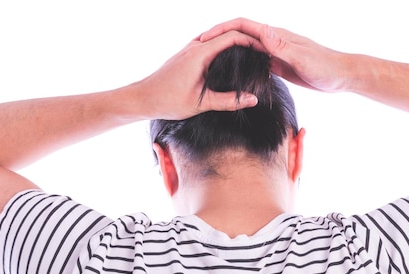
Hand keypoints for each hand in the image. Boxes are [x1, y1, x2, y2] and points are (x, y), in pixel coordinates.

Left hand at [135, 30, 261, 119]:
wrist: (143, 98)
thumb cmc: (168, 101)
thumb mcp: (201, 104)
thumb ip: (229, 101)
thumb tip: (253, 99)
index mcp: (200, 54)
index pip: (231, 37)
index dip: (251, 41)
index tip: (265, 50)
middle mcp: (195, 47)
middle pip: (226, 34)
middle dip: (246, 40)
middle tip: (262, 51)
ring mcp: (189, 49)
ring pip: (217, 38)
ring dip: (234, 42)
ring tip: (251, 54)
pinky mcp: (186, 55)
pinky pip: (209, 44)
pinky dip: (222, 48)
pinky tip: (230, 61)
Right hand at [200, 18, 347, 92]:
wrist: (341, 75)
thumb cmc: (325, 67)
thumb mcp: (302, 58)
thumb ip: (281, 47)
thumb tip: (262, 30)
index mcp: (276, 36)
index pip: (243, 26)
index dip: (221, 29)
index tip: (203, 38)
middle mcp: (273, 41)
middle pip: (240, 34)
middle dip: (219, 38)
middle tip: (198, 51)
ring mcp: (276, 52)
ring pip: (246, 47)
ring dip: (228, 51)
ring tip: (209, 62)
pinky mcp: (279, 64)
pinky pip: (255, 60)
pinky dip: (242, 63)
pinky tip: (233, 74)